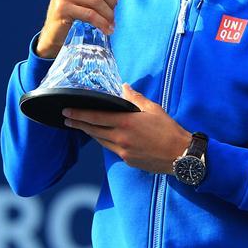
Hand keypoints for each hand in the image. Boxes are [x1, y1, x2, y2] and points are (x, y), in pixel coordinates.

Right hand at [35, 0, 120, 58]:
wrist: (54, 31)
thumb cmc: (72, 12)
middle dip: (111, 1)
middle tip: (113, 13)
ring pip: (95, 0)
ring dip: (108, 14)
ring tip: (111, 23)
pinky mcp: (61, 8)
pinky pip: (89, 14)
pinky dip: (101, 23)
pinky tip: (107, 29)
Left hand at [63, 84, 190, 173]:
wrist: (180, 155)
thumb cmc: (169, 130)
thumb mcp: (153, 109)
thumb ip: (135, 98)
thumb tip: (124, 87)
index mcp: (126, 123)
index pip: (96, 117)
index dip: (79, 115)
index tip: (67, 112)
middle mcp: (121, 138)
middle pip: (93, 130)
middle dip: (78, 124)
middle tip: (67, 119)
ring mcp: (123, 151)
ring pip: (101, 140)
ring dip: (91, 133)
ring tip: (82, 126)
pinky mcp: (128, 160)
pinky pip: (112, 149)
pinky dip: (106, 141)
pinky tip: (105, 136)